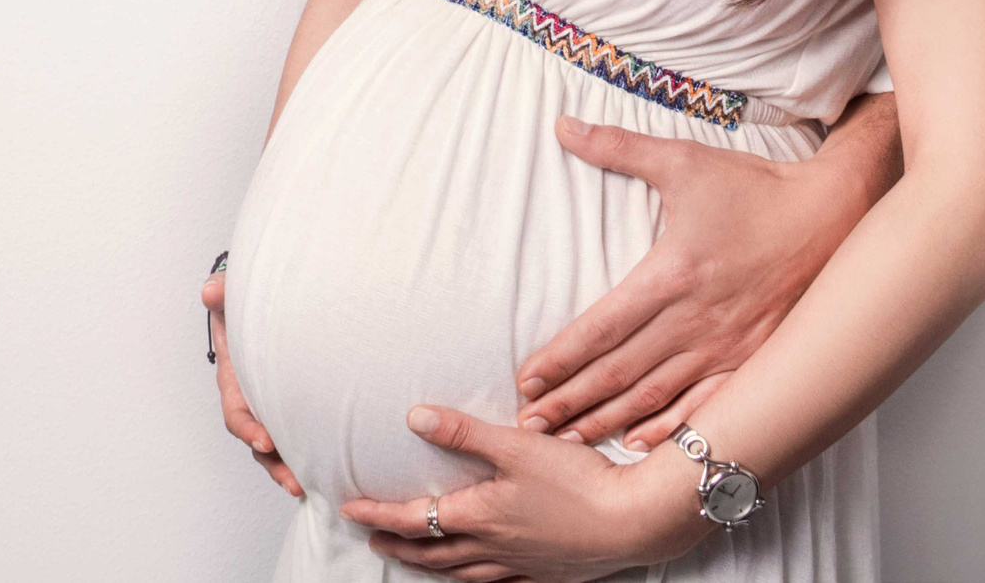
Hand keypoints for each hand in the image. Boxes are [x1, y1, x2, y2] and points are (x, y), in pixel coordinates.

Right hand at [203, 269, 301, 495]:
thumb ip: (222, 293)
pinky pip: (300, 435)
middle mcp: (252, 402)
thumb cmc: (245, 308)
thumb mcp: (232, 297)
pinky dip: (311, 453)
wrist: (265, 311)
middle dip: (274, 464)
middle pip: (258, 442)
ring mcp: (272, 408)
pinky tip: (331, 469)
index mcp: (235, 381)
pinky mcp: (294, 409)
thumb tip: (211, 292)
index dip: (248, 429)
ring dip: (290, 468)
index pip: (236, 413)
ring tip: (308, 486)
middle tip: (294, 481)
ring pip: (278, 447)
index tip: (265, 442)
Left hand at [342, 404, 698, 581]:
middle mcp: (493, 548)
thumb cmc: (577, 481)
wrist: (633, 521)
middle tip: (372, 538)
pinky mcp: (546, 572)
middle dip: (398, 545)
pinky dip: (476, 578)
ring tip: (416, 559)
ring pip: (462, 572)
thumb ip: (464, 432)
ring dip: (430, 565)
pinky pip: (498, 582)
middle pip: (432, 553)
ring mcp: (520, 565)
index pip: (413, 519)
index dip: (378, 513)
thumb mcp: (516, 445)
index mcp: (479, 517)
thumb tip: (414, 417)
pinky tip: (481, 574)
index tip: (351, 509)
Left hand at [513, 103, 895, 449]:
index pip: (602, 329)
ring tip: (570, 440)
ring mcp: (729, 346)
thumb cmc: (755, 187)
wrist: (834, 213)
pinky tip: (640, 443)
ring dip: (610, 421)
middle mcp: (697, 320)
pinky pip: (706, 405)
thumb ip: (618, 147)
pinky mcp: (755, 358)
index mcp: (674, 275)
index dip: (562, 359)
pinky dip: (671, 428)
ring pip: (657, 396)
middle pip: (620, 372)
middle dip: (572, 401)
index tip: (528, 381)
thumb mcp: (683, 160)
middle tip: (531, 424)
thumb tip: (563, 126)